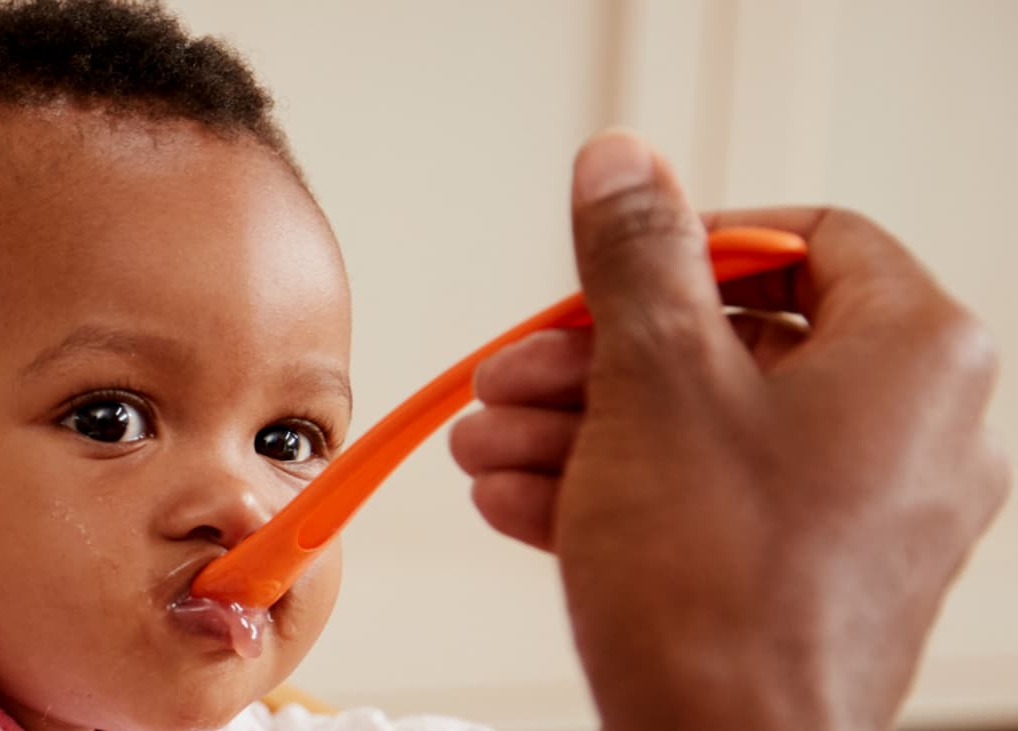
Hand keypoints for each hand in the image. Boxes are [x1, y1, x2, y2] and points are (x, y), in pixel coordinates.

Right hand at [450, 130, 1009, 729]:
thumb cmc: (721, 591)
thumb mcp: (656, 381)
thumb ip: (637, 256)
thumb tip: (622, 164)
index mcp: (914, 359)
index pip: (812, 241)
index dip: (697, 239)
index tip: (618, 264)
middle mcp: (906, 432)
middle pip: (733, 342)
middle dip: (599, 354)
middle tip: (521, 366)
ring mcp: (855, 510)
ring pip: (703, 425)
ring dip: (582, 423)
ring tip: (492, 439)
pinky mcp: (801, 570)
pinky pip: (703, 496)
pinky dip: (613, 485)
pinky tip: (519, 495)